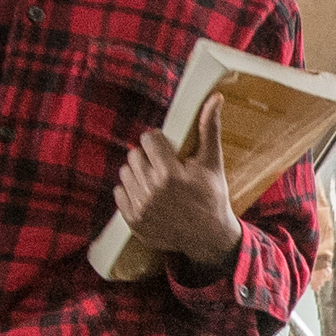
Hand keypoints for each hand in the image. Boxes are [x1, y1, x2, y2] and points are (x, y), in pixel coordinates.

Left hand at [117, 102, 241, 271]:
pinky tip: (148, 194)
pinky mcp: (133, 221)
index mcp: (170, 174)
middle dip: (148, 156)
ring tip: (155, 179)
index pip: (149, 139)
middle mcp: (152, 191)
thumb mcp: (213, 162)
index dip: (159, 141)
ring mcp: (141, 207)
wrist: (209, 237)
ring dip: (138, 172)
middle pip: (134, 155)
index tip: (168, 149)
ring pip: (125, 173)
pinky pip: (120, 193)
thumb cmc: (212, 196)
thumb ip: (209, 129)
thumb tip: (215, 98)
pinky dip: (131, 191)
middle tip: (163, 165)